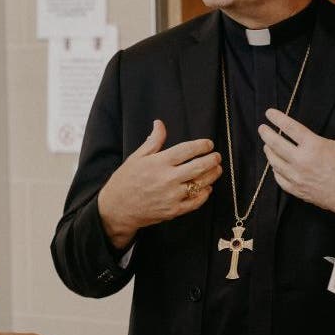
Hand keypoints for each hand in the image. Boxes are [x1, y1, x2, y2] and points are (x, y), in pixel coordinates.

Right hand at [98, 120, 222, 247]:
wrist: (117, 209)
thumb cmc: (126, 181)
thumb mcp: (136, 157)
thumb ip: (153, 141)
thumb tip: (159, 123)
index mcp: (159, 163)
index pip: (187, 150)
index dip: (201, 145)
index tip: (209, 144)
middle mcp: (168, 179)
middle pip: (198, 167)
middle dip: (212, 160)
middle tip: (217, 156)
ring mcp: (172, 196)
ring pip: (200, 184)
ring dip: (212, 176)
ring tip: (217, 170)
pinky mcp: (173, 211)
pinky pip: (195, 202)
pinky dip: (204, 195)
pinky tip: (207, 188)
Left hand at [258, 99, 334, 226]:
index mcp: (314, 146)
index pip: (290, 128)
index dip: (277, 118)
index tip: (269, 113)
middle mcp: (301, 161)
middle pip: (276, 144)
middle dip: (266, 134)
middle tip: (262, 128)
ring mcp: (297, 177)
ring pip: (275, 162)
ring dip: (268, 151)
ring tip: (266, 145)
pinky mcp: (298, 190)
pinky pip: (279, 179)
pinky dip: (275, 170)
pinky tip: (275, 166)